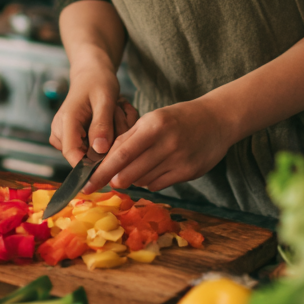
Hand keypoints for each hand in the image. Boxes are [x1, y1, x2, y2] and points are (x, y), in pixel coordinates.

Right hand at [49, 59, 138, 164]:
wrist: (91, 74)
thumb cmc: (98, 81)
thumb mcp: (105, 98)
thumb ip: (102, 124)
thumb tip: (100, 150)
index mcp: (66, 121)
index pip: (73, 155)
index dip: (92, 164)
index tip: (115, 160)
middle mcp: (60, 132)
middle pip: (85, 155)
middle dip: (108, 145)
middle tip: (120, 117)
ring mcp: (65, 136)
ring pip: (91, 153)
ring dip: (110, 140)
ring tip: (117, 113)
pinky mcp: (72, 138)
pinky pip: (92, 148)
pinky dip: (107, 138)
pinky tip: (113, 119)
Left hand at [84, 97, 234, 193]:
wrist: (217, 120)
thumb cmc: (178, 119)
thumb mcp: (152, 119)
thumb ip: (129, 139)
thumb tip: (105, 162)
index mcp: (153, 125)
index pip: (120, 154)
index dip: (101, 172)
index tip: (85, 184)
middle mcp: (166, 142)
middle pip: (129, 172)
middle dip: (113, 179)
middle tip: (106, 181)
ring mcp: (179, 159)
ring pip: (143, 180)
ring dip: (134, 178)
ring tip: (138, 167)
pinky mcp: (188, 172)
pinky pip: (159, 185)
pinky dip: (150, 181)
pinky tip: (155, 169)